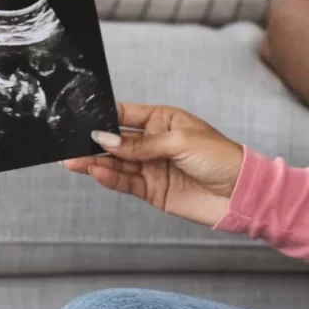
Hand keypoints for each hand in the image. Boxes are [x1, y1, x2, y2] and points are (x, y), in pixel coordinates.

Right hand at [61, 102, 244, 227]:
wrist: (239, 192)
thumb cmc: (220, 157)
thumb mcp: (181, 142)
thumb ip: (142, 144)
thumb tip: (108, 140)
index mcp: (163, 120)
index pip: (126, 116)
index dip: (104, 117)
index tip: (80, 118)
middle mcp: (154, 142)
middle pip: (117, 142)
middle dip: (94, 143)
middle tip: (69, 145)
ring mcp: (152, 167)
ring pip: (117, 163)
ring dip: (95, 163)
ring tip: (73, 161)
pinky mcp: (152, 190)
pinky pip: (126, 182)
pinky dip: (110, 179)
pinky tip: (96, 173)